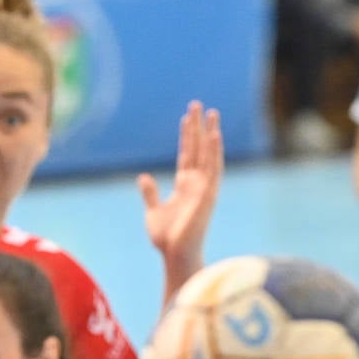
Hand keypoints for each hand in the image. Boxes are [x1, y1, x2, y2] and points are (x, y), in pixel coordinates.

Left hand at [139, 101, 223, 302]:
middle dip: (198, 126)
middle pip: (199, 148)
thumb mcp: (153, 211)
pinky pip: (214, 170)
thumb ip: (150, 193)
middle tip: (199, 104)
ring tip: (211, 112)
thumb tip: (143, 177)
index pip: (187, 154)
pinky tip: (214, 135)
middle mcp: (197, 184)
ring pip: (209, 154)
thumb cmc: (166, 238)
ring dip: (210, 133)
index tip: (186, 117)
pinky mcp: (208, 196)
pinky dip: (214, 152)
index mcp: (184, 186)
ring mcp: (204, 188)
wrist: (175, 255)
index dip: (186, 135)